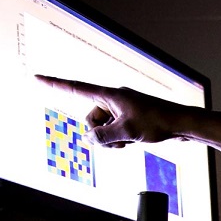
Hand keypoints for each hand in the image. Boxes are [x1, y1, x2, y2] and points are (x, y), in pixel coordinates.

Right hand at [34, 75, 188, 147]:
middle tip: (119, 141)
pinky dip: (120, 139)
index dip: (55, 84)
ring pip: (103, 128)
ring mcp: (122, 109)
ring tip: (128, 142)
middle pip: (91, 118)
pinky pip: (115, 131)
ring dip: (111, 139)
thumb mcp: (127, 132)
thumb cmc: (158, 122)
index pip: (76, 88)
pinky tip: (134, 143)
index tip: (37, 77)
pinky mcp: (131, 118)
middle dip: (100, 133)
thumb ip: (103, 136)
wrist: (183, 124)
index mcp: (110, 95)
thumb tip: (90, 139)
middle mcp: (114, 99)